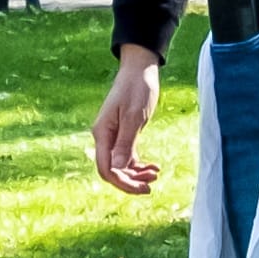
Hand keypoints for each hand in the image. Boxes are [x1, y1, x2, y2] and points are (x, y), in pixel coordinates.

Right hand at [91, 46, 163, 193]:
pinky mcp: (123, 134)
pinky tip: (154, 166)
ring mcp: (113, 136)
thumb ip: (126, 143)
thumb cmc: (137, 89)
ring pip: (121, 165)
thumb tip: (118, 169)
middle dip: (130, 182)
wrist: (139, 70)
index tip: (143, 187)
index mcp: (103, 133)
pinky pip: (128, 156)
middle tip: (151, 186)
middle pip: (112, 170)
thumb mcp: (134, 117)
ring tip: (156, 173)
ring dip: (136, 174)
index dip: (122, 183)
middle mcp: (105, 137)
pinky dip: (139, 164)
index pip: (106, 168)